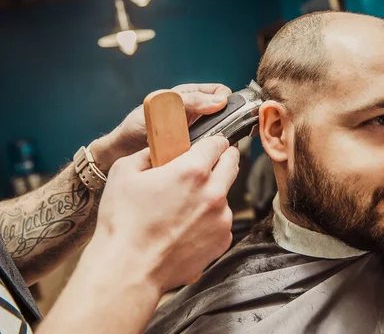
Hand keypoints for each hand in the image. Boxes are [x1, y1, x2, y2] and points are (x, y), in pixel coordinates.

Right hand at [85, 135, 238, 292]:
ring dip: (213, 194)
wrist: (129, 270)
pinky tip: (186, 228)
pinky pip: (221, 221)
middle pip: (232, 164)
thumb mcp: (124, 172)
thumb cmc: (123, 222)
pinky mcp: (223, 240)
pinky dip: (209, 220)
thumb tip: (158, 149)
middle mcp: (215, 192)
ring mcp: (222, 218)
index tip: (210, 144)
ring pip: (225, 195)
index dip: (213, 141)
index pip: (218, 143)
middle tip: (209, 164)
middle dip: (223, 159)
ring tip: (185, 207)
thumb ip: (147, 153)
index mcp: (193, 170)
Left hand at [91, 83, 231, 171]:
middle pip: (225, 113)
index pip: (220, 91)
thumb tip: (220, 100)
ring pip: (220, 133)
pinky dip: (210, 152)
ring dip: (219, 139)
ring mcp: (197, 132)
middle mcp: (196, 113)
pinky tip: (205, 155)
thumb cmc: (137, 126)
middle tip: (222, 131)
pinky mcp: (194, 151)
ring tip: (213, 145)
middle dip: (227, 120)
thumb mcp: (163, 106)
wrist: (123, 152)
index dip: (225, 99)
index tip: (222, 110)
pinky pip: (210, 150)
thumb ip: (189, 101)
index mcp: (190, 96)